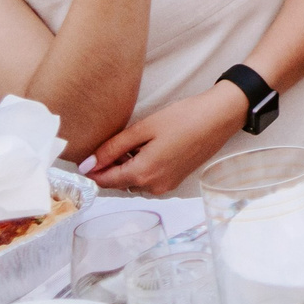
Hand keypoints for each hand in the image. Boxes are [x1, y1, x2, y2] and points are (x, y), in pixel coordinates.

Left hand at [85, 84, 249, 194]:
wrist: (221, 117)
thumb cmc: (184, 118)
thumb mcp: (144, 128)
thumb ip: (113, 148)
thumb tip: (88, 164)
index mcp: (143, 174)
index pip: (105, 180)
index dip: (91, 170)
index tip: (83, 158)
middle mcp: (154, 186)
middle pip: (118, 183)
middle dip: (109, 168)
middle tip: (108, 145)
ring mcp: (167, 185)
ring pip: (133, 182)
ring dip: (125, 168)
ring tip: (129, 144)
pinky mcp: (176, 180)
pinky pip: (149, 180)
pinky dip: (141, 168)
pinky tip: (146, 149)